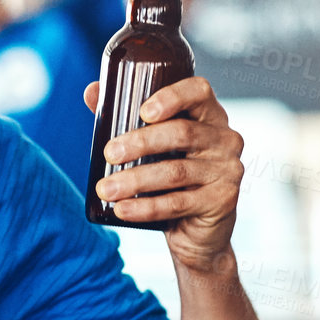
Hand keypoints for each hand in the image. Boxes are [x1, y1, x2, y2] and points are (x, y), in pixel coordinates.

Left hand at [82, 77, 242, 273]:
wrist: (197, 228)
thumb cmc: (172, 173)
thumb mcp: (153, 144)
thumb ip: (124, 115)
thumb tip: (92, 91)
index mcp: (209, 115)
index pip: (198, 91)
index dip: (171, 97)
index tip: (142, 112)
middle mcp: (225, 139)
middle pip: (182, 133)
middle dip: (141, 143)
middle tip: (109, 154)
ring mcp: (227, 170)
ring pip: (176, 171)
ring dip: (136, 179)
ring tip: (105, 189)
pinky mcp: (222, 201)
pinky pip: (178, 203)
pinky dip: (145, 207)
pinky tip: (123, 209)